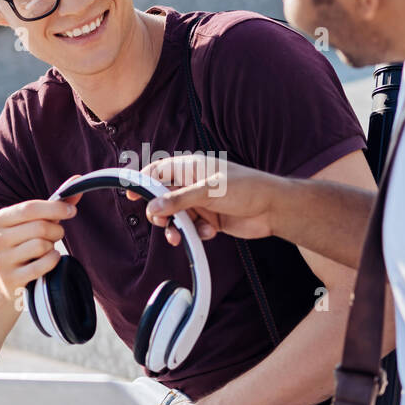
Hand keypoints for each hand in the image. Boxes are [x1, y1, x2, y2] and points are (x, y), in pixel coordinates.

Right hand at [0, 184, 80, 301]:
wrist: (8, 279)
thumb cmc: (26, 243)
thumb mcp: (35, 222)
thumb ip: (56, 203)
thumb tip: (77, 181)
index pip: (30, 208)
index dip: (55, 208)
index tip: (71, 210)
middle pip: (39, 227)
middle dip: (56, 231)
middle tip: (56, 235)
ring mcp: (1, 261)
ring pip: (41, 245)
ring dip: (52, 247)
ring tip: (47, 249)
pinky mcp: (12, 279)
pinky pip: (43, 265)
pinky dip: (53, 260)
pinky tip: (49, 259)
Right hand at [129, 154, 284, 245]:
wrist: (274, 209)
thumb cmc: (247, 189)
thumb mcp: (209, 192)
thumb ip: (178, 200)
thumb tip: (152, 208)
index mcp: (192, 168)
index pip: (160, 171)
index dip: (143, 182)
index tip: (130, 193)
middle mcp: (194, 184)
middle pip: (164, 198)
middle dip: (160, 213)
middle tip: (161, 223)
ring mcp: (202, 203)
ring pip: (177, 217)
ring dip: (176, 228)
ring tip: (180, 237)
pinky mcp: (211, 220)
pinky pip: (193, 229)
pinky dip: (197, 234)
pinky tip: (210, 233)